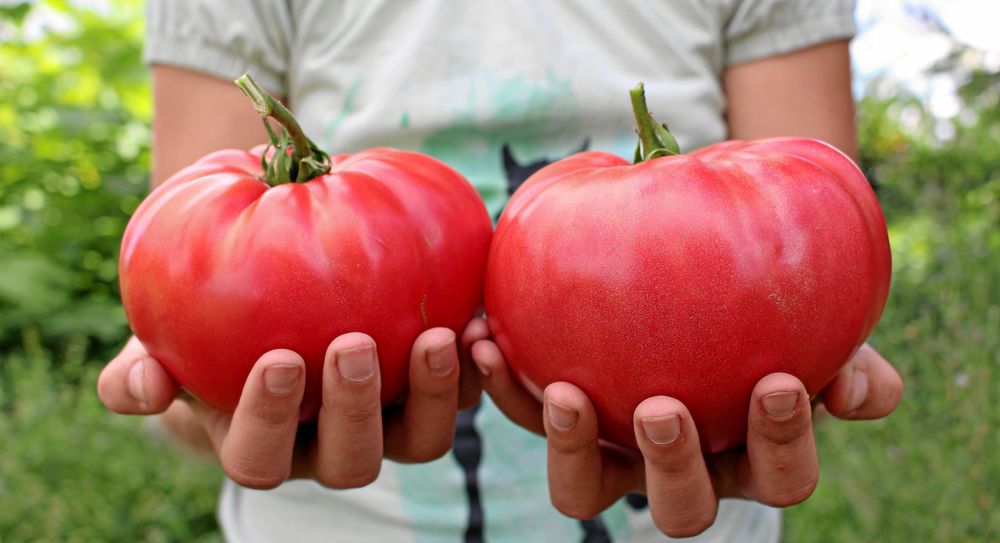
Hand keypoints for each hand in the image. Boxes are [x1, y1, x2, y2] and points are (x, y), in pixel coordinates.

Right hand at [97, 318, 489, 488]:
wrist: (266, 301)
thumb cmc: (203, 326)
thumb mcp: (158, 341)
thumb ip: (141, 368)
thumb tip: (138, 387)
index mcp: (259, 444)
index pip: (259, 456)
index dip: (269, 419)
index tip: (279, 359)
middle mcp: (327, 447)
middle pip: (350, 460)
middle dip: (354, 409)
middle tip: (354, 344)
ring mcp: (384, 425)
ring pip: (419, 441)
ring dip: (431, 395)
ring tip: (437, 335)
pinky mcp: (428, 393)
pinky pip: (460, 393)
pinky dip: (473, 365)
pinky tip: (477, 314)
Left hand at [472, 340, 901, 536]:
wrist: (693, 264)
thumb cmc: (761, 298)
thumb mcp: (810, 315)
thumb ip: (844, 353)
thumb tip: (870, 393)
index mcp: (752, 455)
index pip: (781, 475)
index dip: (783, 442)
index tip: (776, 381)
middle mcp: (681, 470)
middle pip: (680, 509)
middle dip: (672, 467)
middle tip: (661, 408)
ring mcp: (614, 455)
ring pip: (587, 490)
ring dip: (572, 448)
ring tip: (562, 391)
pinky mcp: (557, 421)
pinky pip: (525, 413)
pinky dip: (505, 384)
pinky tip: (487, 334)